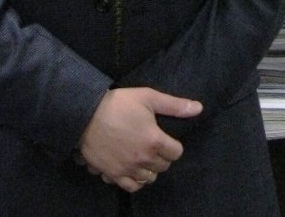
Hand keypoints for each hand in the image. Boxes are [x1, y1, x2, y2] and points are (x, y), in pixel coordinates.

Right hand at [78, 87, 202, 192]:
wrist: (85, 115)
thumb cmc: (119, 104)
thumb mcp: (148, 97)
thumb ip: (174, 106)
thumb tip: (199, 108)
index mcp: (155, 140)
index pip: (176, 153)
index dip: (173, 145)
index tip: (166, 139)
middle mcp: (143, 159)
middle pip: (164, 166)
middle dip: (162, 156)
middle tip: (153, 145)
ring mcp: (128, 169)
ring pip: (149, 178)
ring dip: (150, 169)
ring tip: (143, 156)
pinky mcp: (113, 175)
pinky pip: (132, 187)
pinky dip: (135, 181)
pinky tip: (132, 169)